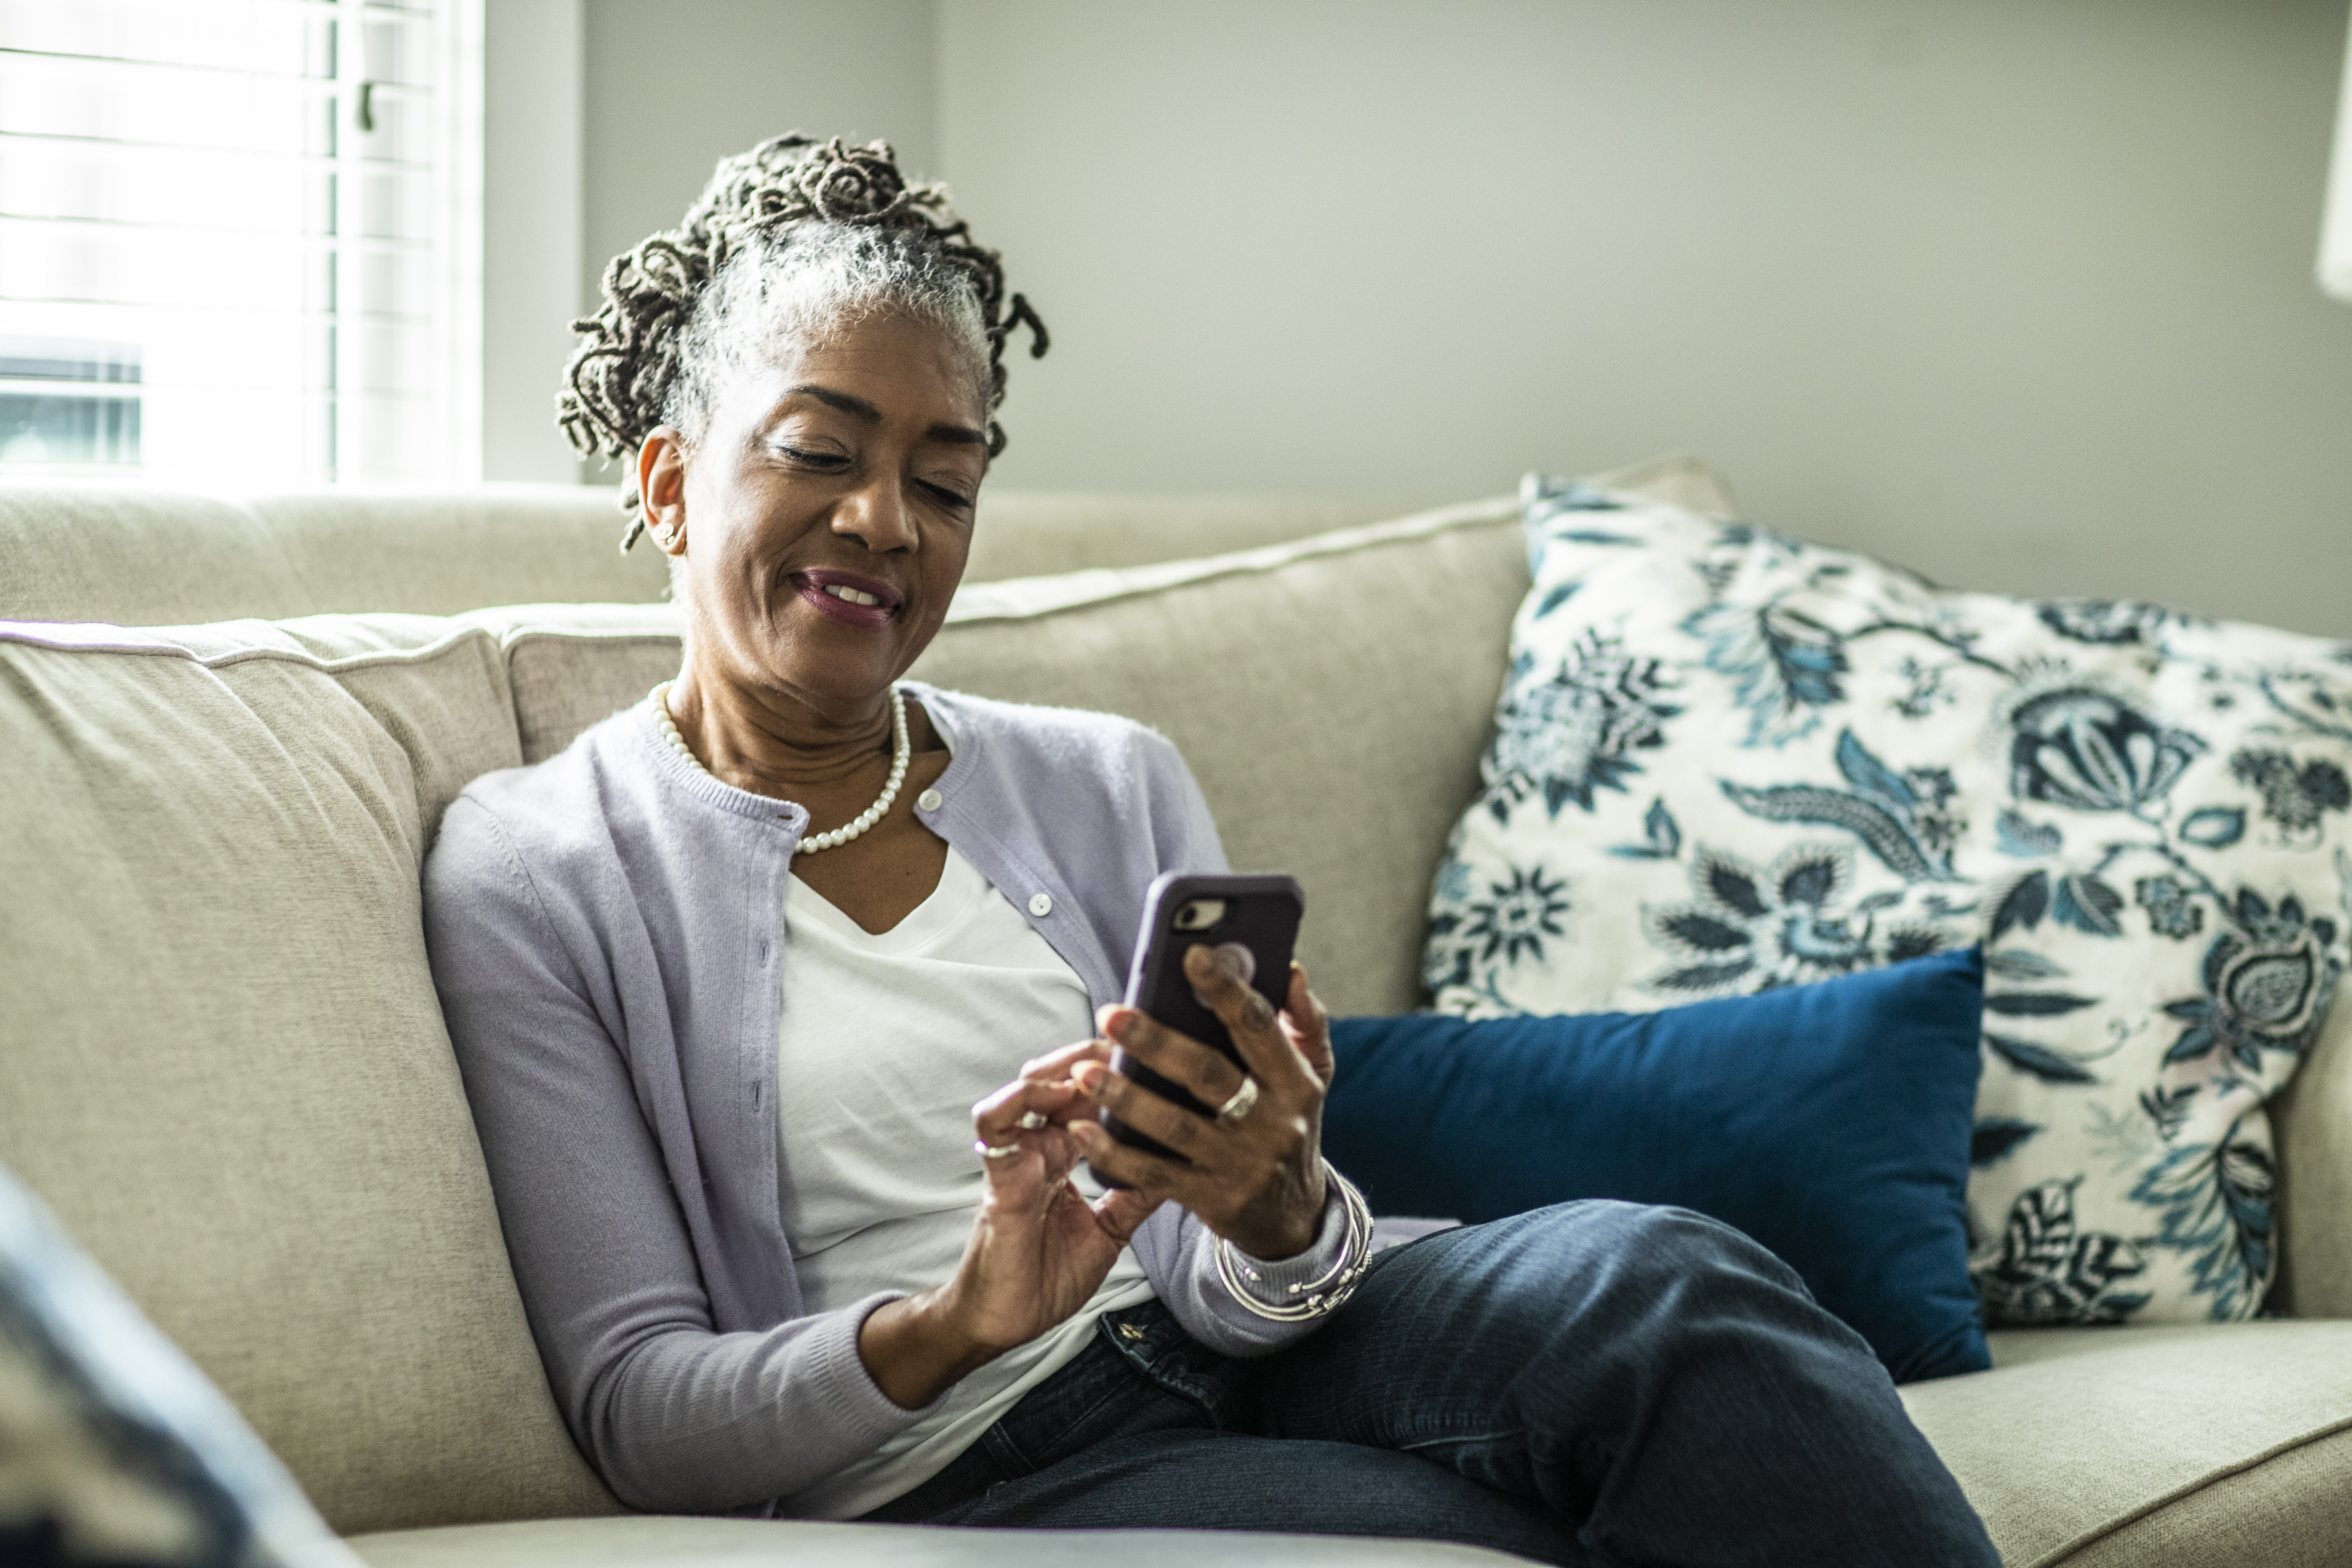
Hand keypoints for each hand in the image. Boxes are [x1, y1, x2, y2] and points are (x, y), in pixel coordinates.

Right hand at [858, 1039, 1161, 1408]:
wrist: (1008, 1319)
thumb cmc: (1049, 1275)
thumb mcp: (1110, 1230)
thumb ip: (1136, 1194)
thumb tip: (1182, 1165)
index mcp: (1066, 1156)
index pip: (1092, 1098)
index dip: (1118, 1073)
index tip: (1155, 1056)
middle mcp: (1042, 1147)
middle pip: (1065, 1080)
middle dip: (1097, 1056)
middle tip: (1133, 1039)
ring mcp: (1018, 1155)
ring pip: (1031, 1086)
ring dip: (1063, 1066)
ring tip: (1097, 1056)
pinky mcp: (999, 1173)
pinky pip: (995, 1121)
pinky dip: (1018, 1099)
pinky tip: (1049, 1089)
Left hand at [1069, 950, 1333, 1261]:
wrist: (1293, 1215)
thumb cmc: (1290, 1123)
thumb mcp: (1313, 1074)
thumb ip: (1304, 1020)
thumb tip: (1289, 969)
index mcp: (1295, 1081)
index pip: (1259, 1026)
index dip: (1227, 989)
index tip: (1190, 954)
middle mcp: (1272, 1122)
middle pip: (1209, 1074)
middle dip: (1157, 1042)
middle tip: (1112, 1015)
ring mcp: (1240, 1164)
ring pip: (1175, 1126)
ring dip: (1126, 1097)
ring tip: (1085, 1072)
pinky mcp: (1212, 1198)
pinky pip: (1154, 1174)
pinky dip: (1114, 1152)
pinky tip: (1081, 1129)